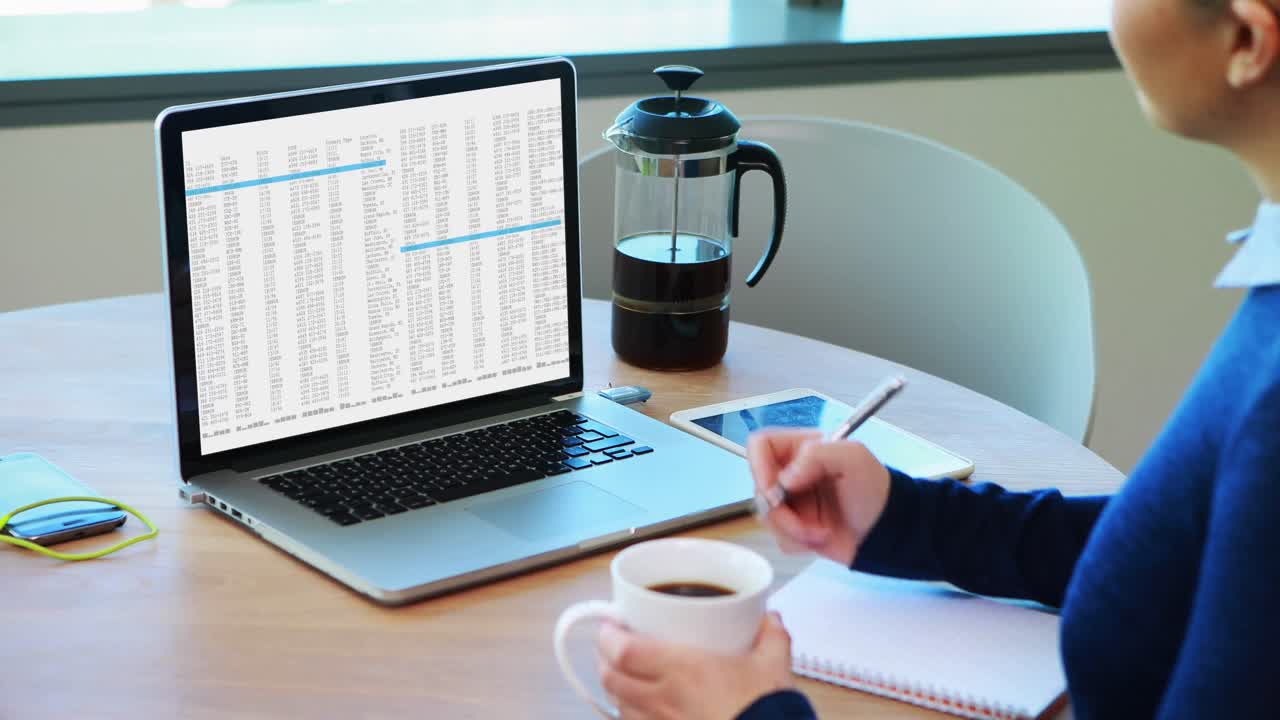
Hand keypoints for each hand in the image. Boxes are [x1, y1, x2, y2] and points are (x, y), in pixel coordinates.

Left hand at [596, 613, 794, 719]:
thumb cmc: (766, 710)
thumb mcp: (774, 665)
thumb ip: (771, 636)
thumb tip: (769, 619)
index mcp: (683, 669)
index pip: (623, 650)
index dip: (608, 636)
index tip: (611, 625)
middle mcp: (665, 699)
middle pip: (611, 678)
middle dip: (605, 660)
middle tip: (612, 647)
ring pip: (619, 706)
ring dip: (616, 689)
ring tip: (624, 676)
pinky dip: (631, 716)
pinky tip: (640, 710)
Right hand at [747, 429, 890, 565]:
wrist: (888, 532)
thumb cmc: (877, 490)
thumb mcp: (853, 459)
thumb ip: (817, 455)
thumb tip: (784, 479)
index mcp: (801, 448)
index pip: (760, 445)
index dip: (758, 467)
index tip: (774, 490)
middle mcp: (791, 473)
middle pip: (758, 487)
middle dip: (781, 511)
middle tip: (804, 522)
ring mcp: (791, 501)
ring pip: (766, 516)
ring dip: (793, 529)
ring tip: (822, 531)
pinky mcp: (794, 527)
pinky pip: (779, 537)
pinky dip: (799, 542)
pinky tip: (822, 537)